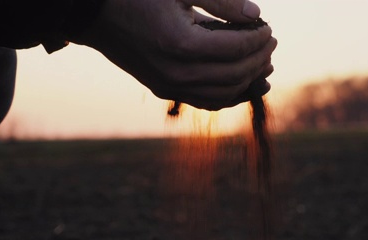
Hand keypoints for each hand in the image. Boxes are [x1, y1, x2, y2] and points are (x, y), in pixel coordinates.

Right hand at [72, 0, 276, 110]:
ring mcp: (169, 86)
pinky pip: (205, 101)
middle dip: (259, 59)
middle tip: (271, 43)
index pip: (237, 48)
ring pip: (223, 95)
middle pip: (235, 74)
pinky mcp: (164, 90)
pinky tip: (243, 86)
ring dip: (249, 81)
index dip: (259, 38)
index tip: (269, 27)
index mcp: (182, 45)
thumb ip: (221, 1)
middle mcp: (177, 73)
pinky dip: (229, 96)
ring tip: (264, 65)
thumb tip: (256, 14)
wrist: (97, 15)